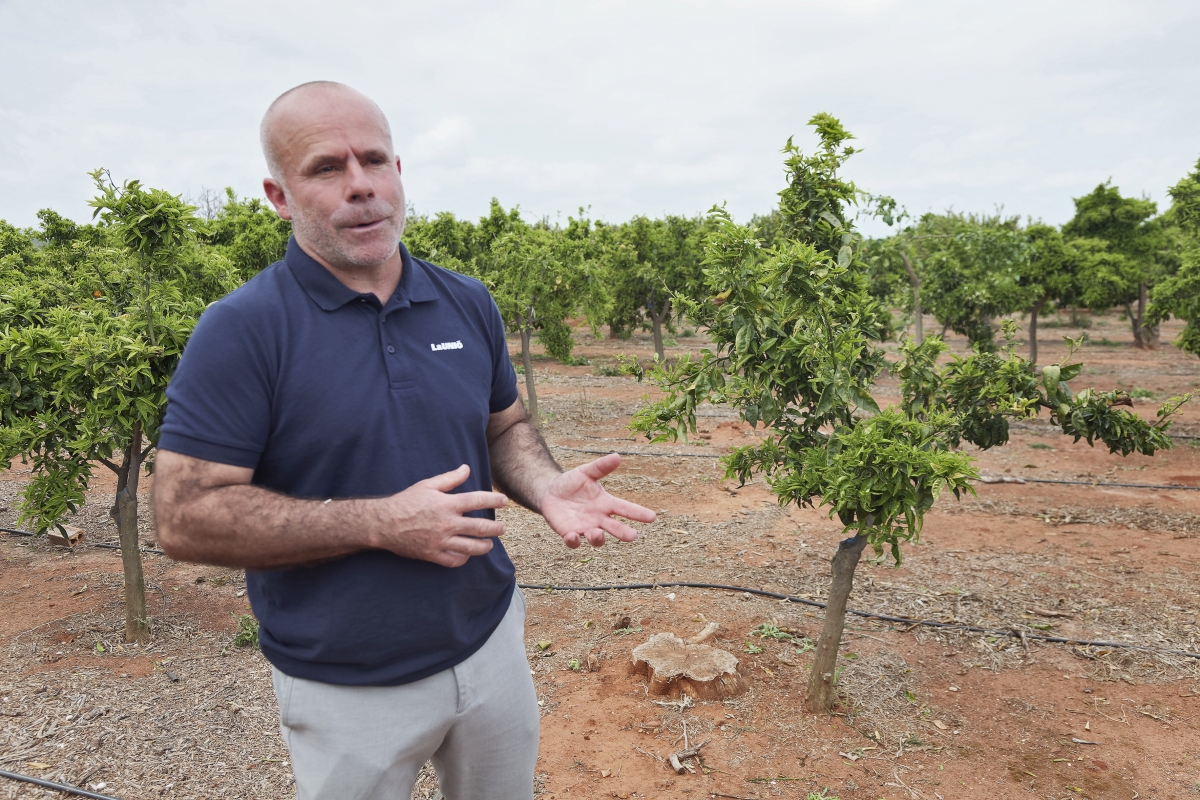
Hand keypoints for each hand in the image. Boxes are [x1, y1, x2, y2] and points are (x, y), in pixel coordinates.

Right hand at [376, 465, 507, 566]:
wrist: (384, 523)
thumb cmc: (406, 502)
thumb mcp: (427, 485)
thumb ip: (449, 478)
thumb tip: (467, 468)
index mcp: (447, 504)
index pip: (477, 500)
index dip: (494, 500)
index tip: (504, 501)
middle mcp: (447, 524)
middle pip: (480, 527)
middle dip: (496, 528)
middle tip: (503, 528)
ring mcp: (440, 541)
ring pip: (471, 547)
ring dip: (485, 546)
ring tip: (489, 544)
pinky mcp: (432, 555)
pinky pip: (454, 561)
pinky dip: (464, 559)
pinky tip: (467, 554)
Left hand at [539, 453, 655, 547]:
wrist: (550, 492)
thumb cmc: (572, 483)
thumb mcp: (585, 472)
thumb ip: (601, 467)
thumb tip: (617, 456)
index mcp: (605, 503)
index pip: (625, 508)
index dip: (638, 513)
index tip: (652, 517)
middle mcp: (598, 518)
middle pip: (615, 528)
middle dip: (623, 533)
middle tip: (633, 536)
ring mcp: (585, 527)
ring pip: (596, 538)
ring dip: (598, 538)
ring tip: (598, 533)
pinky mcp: (569, 533)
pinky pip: (573, 541)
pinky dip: (573, 540)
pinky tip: (573, 535)